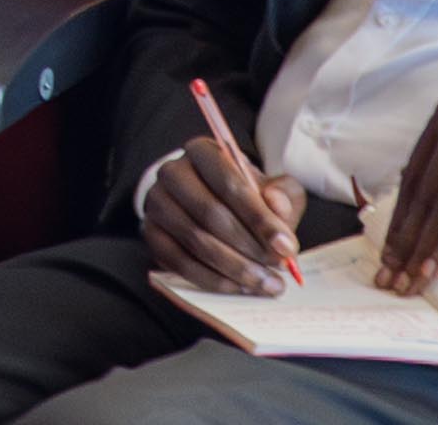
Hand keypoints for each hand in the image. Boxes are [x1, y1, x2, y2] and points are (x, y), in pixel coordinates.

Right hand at [141, 102, 308, 298]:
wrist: (211, 204)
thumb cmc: (246, 197)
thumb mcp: (272, 188)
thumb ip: (282, 196)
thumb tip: (277, 206)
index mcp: (202, 152)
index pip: (230, 182)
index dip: (260, 217)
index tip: (286, 247)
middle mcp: (172, 172)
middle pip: (210, 213)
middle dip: (250, 248)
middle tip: (278, 271)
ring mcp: (157, 204)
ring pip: (196, 241)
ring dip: (235, 268)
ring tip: (265, 284)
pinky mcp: (151, 234)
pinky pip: (179, 263)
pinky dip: (212, 279)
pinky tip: (238, 287)